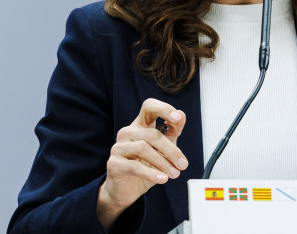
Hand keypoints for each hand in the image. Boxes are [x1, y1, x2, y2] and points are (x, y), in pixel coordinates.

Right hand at [97, 98, 188, 229]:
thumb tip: (181, 115)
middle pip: (152, 134)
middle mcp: (127, 133)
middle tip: (182, 164)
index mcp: (140, 126)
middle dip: (171, 150)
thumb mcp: (163, 149)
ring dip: (162, 163)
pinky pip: (134, 166)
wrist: (127, 190)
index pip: (149, 107)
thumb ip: (172, 132)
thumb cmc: (145, 167)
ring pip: (143, 148)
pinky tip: (162, 179)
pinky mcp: (114, 163)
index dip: (163, 109)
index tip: (177, 118)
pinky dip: (151, 173)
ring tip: (173, 174)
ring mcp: (119, 147)